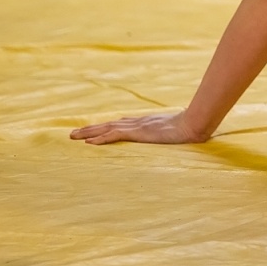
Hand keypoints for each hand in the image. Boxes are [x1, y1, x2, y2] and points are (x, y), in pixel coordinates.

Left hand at [70, 110, 207, 145]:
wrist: (194, 123)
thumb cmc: (189, 129)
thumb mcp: (174, 132)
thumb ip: (168, 134)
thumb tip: (170, 139)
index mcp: (145, 123)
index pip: (120, 124)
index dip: (104, 127)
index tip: (92, 130)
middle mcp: (138, 122)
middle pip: (109, 125)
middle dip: (90, 129)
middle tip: (72, 134)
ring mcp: (137, 126)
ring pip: (107, 129)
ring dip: (89, 133)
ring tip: (73, 136)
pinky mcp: (138, 132)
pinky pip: (115, 135)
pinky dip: (101, 139)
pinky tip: (89, 143)